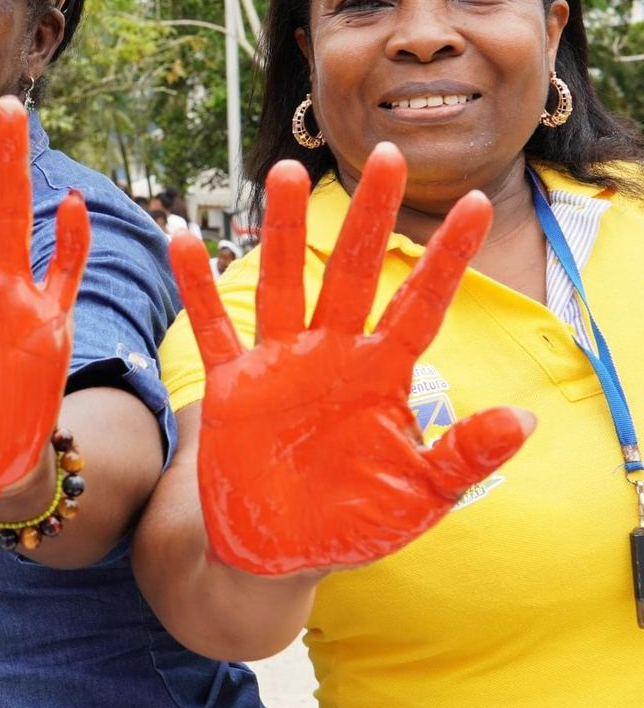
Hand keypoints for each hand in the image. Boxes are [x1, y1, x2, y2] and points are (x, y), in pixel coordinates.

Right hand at [170, 143, 534, 576]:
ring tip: (288, 172)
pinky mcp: (232, 384)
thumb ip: (464, 457)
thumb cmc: (352, 520)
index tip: (474, 203)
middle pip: (355, 271)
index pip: (421, 304)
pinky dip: (197, 285)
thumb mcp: (420, 495)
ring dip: (286, 230)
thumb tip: (523, 419)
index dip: (448, 258)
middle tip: (388, 156)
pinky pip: (215, 327)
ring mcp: (280, 363)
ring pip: (285, 282)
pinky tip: (185, 237)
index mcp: (382, 375)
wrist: (277, 550)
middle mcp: (332, 355)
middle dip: (372, 216)